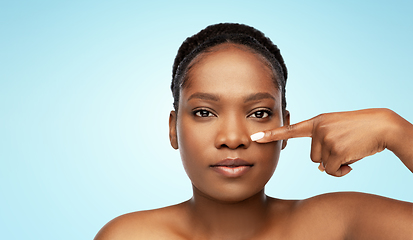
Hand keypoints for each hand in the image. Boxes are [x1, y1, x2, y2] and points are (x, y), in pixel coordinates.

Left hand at [250, 108, 403, 176]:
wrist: (382, 126)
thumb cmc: (359, 129)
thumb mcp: (337, 130)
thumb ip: (323, 144)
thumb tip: (320, 169)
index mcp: (317, 122)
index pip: (290, 129)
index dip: (271, 135)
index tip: (254, 138)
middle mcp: (318, 129)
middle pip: (312, 157)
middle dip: (328, 157)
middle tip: (344, 147)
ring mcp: (326, 139)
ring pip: (322, 165)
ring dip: (336, 164)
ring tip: (350, 151)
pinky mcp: (336, 150)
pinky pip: (332, 171)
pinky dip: (342, 171)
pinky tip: (352, 161)